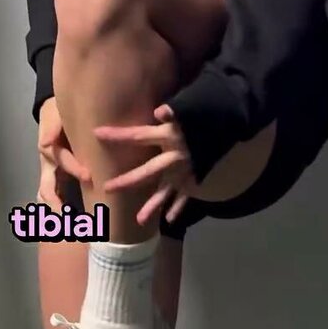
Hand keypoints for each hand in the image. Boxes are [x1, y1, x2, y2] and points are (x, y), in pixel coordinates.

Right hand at [37, 97, 90, 211]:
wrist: (52, 110)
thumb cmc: (56, 112)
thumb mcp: (54, 112)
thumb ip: (52, 125)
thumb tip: (45, 143)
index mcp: (49, 150)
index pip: (62, 162)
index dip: (74, 169)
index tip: (89, 176)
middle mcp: (48, 165)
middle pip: (46, 190)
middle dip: (56, 205)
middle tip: (69, 221)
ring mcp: (51, 173)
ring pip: (49, 196)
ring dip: (57, 210)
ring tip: (70, 228)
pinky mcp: (57, 176)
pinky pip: (57, 194)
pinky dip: (61, 208)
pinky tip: (75, 222)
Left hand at [94, 104, 193, 225]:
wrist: (230, 123)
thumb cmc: (202, 112)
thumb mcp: (187, 107)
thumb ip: (172, 112)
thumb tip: (160, 112)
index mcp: (169, 137)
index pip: (138, 136)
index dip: (119, 135)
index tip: (97, 134)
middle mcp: (174, 157)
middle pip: (147, 171)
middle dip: (127, 180)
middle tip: (107, 188)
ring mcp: (185, 172)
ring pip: (165, 191)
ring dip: (152, 206)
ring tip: (138, 221)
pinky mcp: (195, 178)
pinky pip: (185, 197)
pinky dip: (178, 208)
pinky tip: (168, 219)